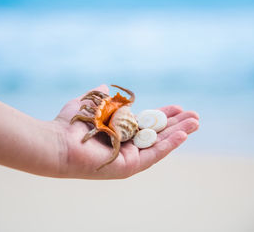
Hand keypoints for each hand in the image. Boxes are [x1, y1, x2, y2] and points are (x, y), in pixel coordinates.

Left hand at [52, 84, 198, 178]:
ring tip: (196, 122)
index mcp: (119, 131)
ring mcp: (128, 157)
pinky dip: (169, 145)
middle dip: (176, 124)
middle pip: (156, 134)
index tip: (178, 106)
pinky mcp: (128, 167)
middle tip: (195, 116)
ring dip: (178, 134)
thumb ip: (100, 96)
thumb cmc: (70, 124)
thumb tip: (106, 86)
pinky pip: (152, 155)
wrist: (57, 142)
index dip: (162, 115)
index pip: (146, 123)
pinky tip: (183, 135)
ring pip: (158, 144)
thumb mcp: (90, 103)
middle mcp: (126, 145)